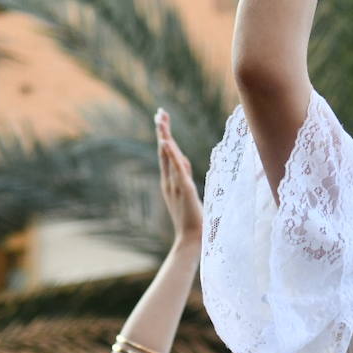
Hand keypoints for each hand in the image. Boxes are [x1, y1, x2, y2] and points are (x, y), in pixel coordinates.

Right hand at [156, 109, 202, 243]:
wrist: (192, 239)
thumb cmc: (193, 219)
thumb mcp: (188, 192)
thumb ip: (184, 177)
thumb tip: (182, 162)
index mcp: (170, 182)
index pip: (167, 154)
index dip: (165, 137)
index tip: (162, 120)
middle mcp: (169, 181)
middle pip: (164, 151)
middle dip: (162, 131)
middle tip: (159, 113)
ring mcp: (175, 185)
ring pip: (168, 157)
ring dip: (165, 137)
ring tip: (161, 120)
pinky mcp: (185, 189)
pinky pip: (177, 169)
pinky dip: (171, 155)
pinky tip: (167, 142)